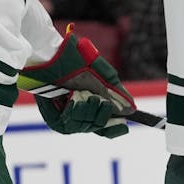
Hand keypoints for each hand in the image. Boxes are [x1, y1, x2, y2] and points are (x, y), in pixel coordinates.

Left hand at [19, 26, 135, 136]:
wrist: (51, 57)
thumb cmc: (76, 61)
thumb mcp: (102, 76)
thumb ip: (116, 94)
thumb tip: (131, 110)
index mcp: (94, 102)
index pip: (107, 124)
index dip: (115, 127)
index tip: (123, 125)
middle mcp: (81, 111)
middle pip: (97, 126)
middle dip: (100, 114)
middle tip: (97, 100)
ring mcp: (66, 115)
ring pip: (84, 126)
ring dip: (86, 112)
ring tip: (83, 96)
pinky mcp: (53, 118)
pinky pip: (68, 125)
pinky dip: (73, 113)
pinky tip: (72, 101)